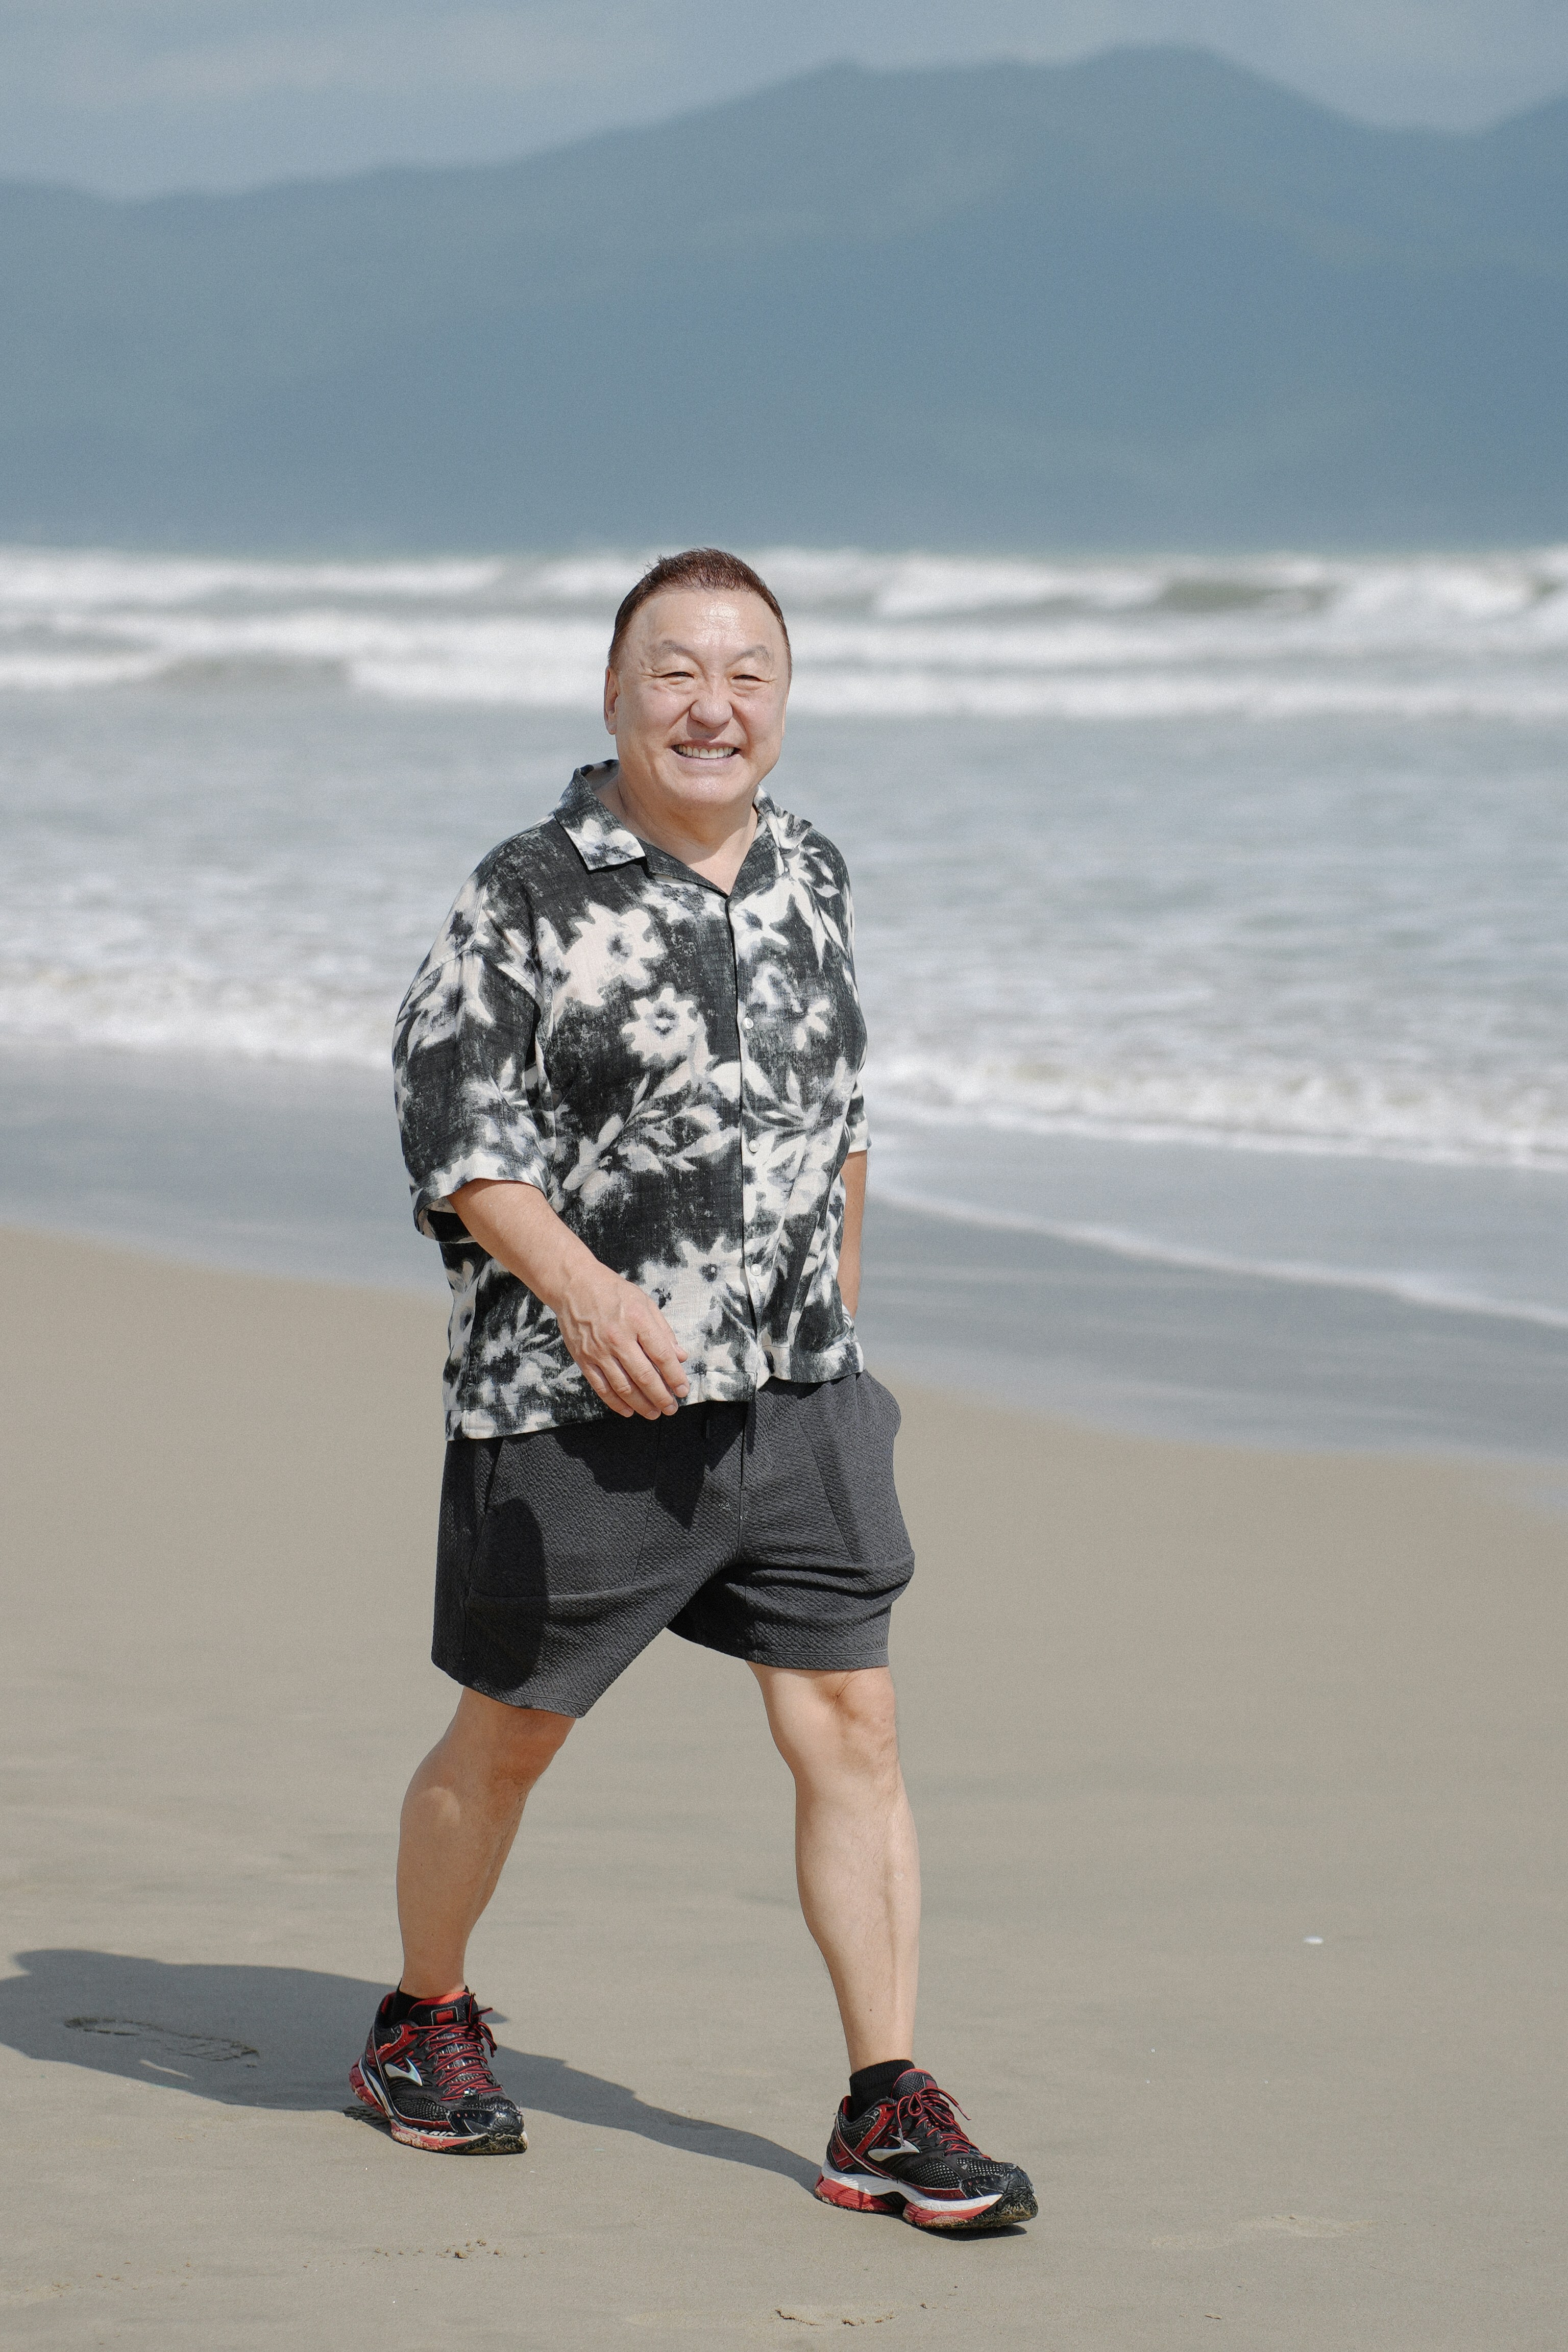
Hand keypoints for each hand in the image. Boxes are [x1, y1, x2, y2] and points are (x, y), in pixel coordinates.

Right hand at [551, 1258, 688, 1419]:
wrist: (574, 1285)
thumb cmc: (613, 1292)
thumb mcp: (645, 1303)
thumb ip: (664, 1331)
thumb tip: (681, 1356)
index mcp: (638, 1321)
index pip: (662, 1355)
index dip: (675, 1376)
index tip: (682, 1390)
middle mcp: (618, 1338)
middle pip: (644, 1376)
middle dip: (661, 1396)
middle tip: (671, 1408)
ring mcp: (599, 1351)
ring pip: (623, 1386)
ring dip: (641, 1404)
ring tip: (654, 1413)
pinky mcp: (584, 1359)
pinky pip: (601, 1387)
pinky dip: (616, 1403)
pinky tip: (628, 1410)